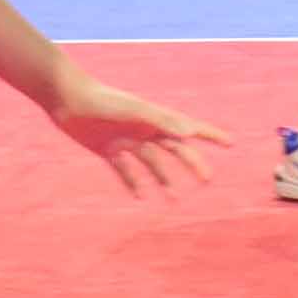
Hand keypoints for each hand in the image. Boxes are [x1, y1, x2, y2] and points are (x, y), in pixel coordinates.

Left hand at [49, 71, 227, 195]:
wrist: (67, 99)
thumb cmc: (103, 100)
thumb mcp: (133, 110)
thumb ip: (161, 120)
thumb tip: (189, 134)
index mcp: (156, 118)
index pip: (190, 127)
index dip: (211, 135)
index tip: (231, 143)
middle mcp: (145, 130)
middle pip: (175, 150)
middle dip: (192, 163)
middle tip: (207, 180)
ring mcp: (127, 140)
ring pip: (152, 163)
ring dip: (164, 179)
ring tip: (175, 198)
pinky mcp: (109, 149)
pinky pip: (125, 170)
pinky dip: (133, 182)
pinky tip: (141, 196)